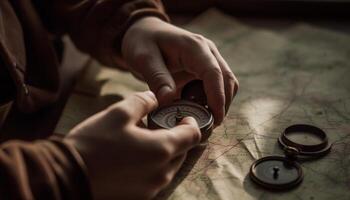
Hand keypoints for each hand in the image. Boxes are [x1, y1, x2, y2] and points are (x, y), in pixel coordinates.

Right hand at [64, 91, 200, 199]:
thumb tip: (155, 98)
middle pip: (182, 151)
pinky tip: (133, 156)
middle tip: (159, 124)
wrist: (67, 176)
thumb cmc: (94, 143)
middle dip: (175, 136)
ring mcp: (151, 188)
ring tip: (143, 139)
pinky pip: (155, 178)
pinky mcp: (140, 197)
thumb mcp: (119, 113)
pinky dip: (152, 165)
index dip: (191, 122)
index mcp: (162, 150)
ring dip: (163, 151)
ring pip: (169, 165)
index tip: (183, 115)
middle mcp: (162, 173)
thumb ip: (143, 101)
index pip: (192, 135)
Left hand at [122, 17, 238, 124]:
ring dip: (219, 103)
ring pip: (226, 84)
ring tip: (201, 120)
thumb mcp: (143, 57)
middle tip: (208, 127)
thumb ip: (156, 77)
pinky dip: (212, 101)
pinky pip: (217, 86)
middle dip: (222, 105)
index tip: (215, 119)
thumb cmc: (142, 42)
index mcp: (194, 47)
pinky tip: (196, 110)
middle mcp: (207, 51)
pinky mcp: (206, 68)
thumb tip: (168, 100)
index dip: (217, 97)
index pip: (213, 73)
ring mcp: (209, 59)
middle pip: (227, 80)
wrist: (146, 32)